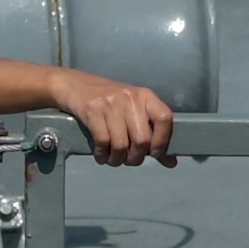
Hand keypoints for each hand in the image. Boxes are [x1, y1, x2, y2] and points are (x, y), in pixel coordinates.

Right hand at [54, 70, 177, 166]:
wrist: (76, 86)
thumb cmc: (110, 102)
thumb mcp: (134, 111)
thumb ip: (153, 136)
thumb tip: (171, 162)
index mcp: (146, 96)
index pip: (165, 118)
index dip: (162, 140)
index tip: (154, 153)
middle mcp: (131, 98)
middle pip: (142, 139)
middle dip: (135, 157)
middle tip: (130, 159)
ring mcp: (111, 103)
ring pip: (121, 145)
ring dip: (118, 159)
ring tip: (115, 159)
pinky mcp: (93, 110)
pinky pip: (103, 142)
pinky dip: (103, 155)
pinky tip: (102, 155)